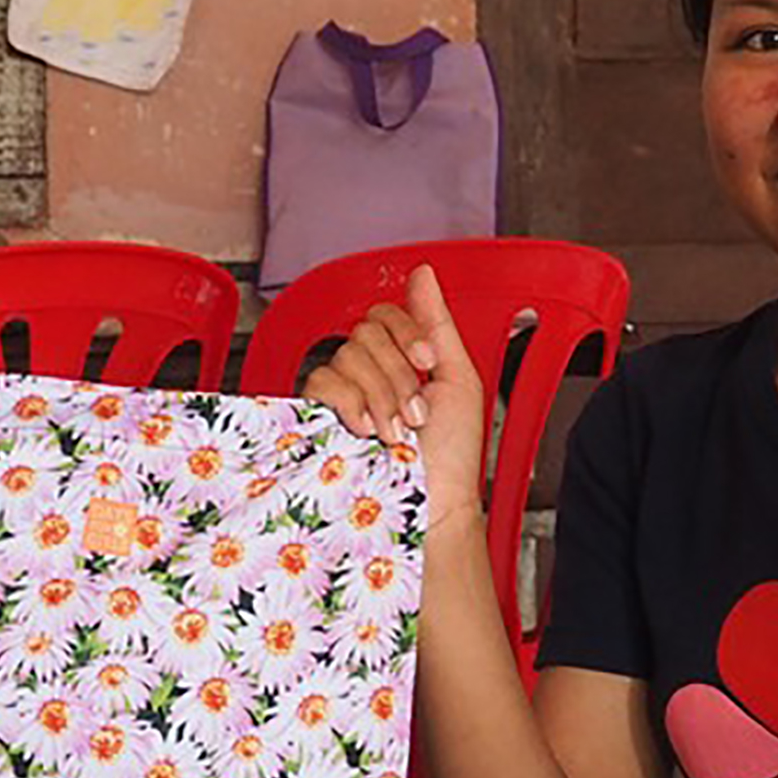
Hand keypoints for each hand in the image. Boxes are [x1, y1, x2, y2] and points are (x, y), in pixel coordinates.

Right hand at [300, 265, 485, 529]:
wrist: (434, 503)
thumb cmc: (450, 458)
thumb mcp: (457, 380)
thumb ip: (438, 323)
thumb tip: (423, 274)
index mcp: (401, 360)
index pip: (385, 315)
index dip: (406, 332)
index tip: (427, 363)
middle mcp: (369, 374)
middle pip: (366, 333)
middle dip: (398, 374)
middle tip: (416, 413)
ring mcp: (342, 396)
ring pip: (347, 356)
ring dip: (381, 395)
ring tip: (397, 432)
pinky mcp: (319, 417)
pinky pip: (321, 382)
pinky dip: (350, 402)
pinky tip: (366, 429)